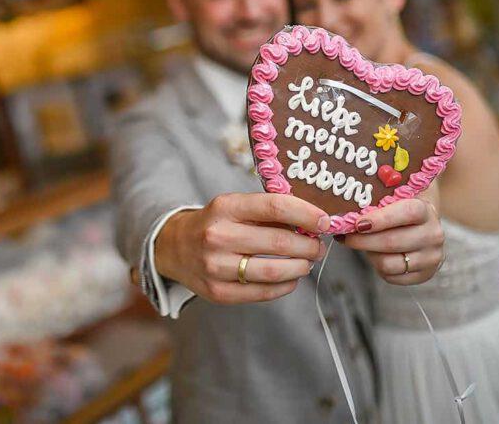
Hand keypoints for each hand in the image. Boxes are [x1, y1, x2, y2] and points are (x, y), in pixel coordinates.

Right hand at [154, 192, 329, 304]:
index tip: (325, 220)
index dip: (306, 214)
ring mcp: (216, 267)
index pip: (275, 207)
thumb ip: (267, 211)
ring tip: (306, 262)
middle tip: (318, 245)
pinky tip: (291, 278)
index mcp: (225, 207)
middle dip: (309, 245)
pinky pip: (262, 292)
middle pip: (280, 242)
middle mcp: (218, 236)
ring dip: (300, 267)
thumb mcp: (233, 206)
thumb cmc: (214, 223)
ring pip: (274, 271)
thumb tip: (312, 220)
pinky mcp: (218, 292)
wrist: (173, 247)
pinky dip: (285, 286)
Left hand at [339, 196, 444, 285]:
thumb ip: (373, 205)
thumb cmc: (399, 211)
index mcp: (425, 210)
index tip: (358, 223)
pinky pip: (392, 277)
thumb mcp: (392, 201)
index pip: (406, 212)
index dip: (380, 219)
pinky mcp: (425, 275)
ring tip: (362, 245)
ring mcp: (431, 257)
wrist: (422, 227)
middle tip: (345, 237)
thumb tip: (342, 219)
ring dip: (369, 255)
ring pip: (389, 263)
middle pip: (392, 242)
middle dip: (362, 240)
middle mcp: (433, 234)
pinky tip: (375, 255)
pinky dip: (378, 268)